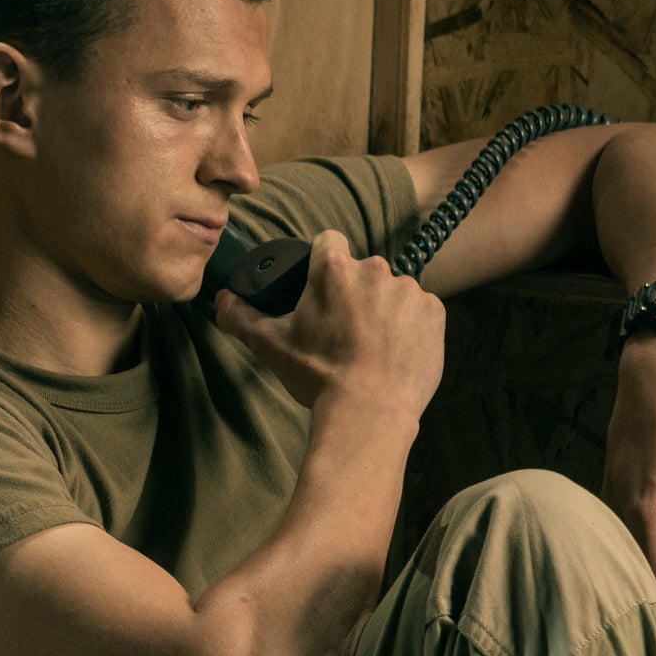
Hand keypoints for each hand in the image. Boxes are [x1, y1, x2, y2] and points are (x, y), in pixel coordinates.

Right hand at [212, 229, 445, 416]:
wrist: (369, 413)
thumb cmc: (319, 377)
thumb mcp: (271, 346)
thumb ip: (241, 316)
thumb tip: (221, 298)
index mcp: (333, 269)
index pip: (328, 242)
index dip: (323, 263)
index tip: (322, 290)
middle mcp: (374, 269)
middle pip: (362, 271)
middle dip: (354, 294)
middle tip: (344, 333)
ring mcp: (409, 290)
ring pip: (392, 292)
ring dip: (384, 311)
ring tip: (373, 349)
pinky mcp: (434, 313)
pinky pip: (421, 311)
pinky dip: (411, 328)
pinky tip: (397, 354)